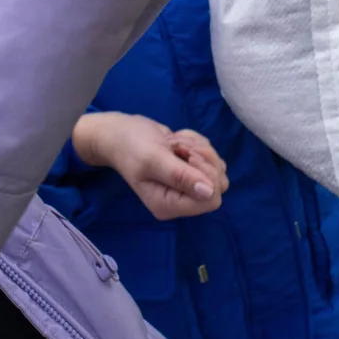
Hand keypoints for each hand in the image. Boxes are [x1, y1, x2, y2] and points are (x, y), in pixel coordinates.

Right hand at [73, 113, 229, 220]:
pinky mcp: (191, 171)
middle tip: (178, 147)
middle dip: (203, 157)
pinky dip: (197, 142)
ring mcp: (187, 186)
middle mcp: (180, 200)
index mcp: (169, 206)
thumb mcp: (153, 159)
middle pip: (218, 183)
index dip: (205, 174)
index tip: (187, 157)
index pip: (211, 200)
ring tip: (173, 143)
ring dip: (199, 148)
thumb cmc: (131, 146)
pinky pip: (211, 157)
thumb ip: (180, 176)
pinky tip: (176, 141)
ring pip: (217, 168)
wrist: (120, 132)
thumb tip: (209, 192)